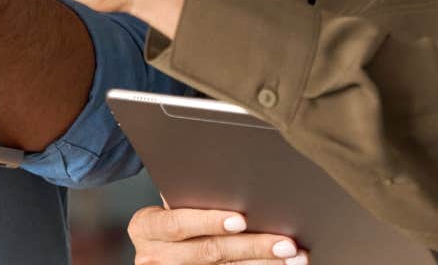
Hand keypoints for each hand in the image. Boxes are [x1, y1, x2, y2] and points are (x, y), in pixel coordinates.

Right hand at [129, 206, 308, 264]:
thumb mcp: (170, 206)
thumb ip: (190, 198)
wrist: (160, 251)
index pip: (178, 223)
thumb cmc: (172, 219)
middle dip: (251, 246)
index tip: (241, 219)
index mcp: (145, 227)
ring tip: (292, 257)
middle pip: (208, 251)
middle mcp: (153, 256)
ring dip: (263, 264)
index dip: (209, 221)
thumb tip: (235, 181)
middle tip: (284, 242)